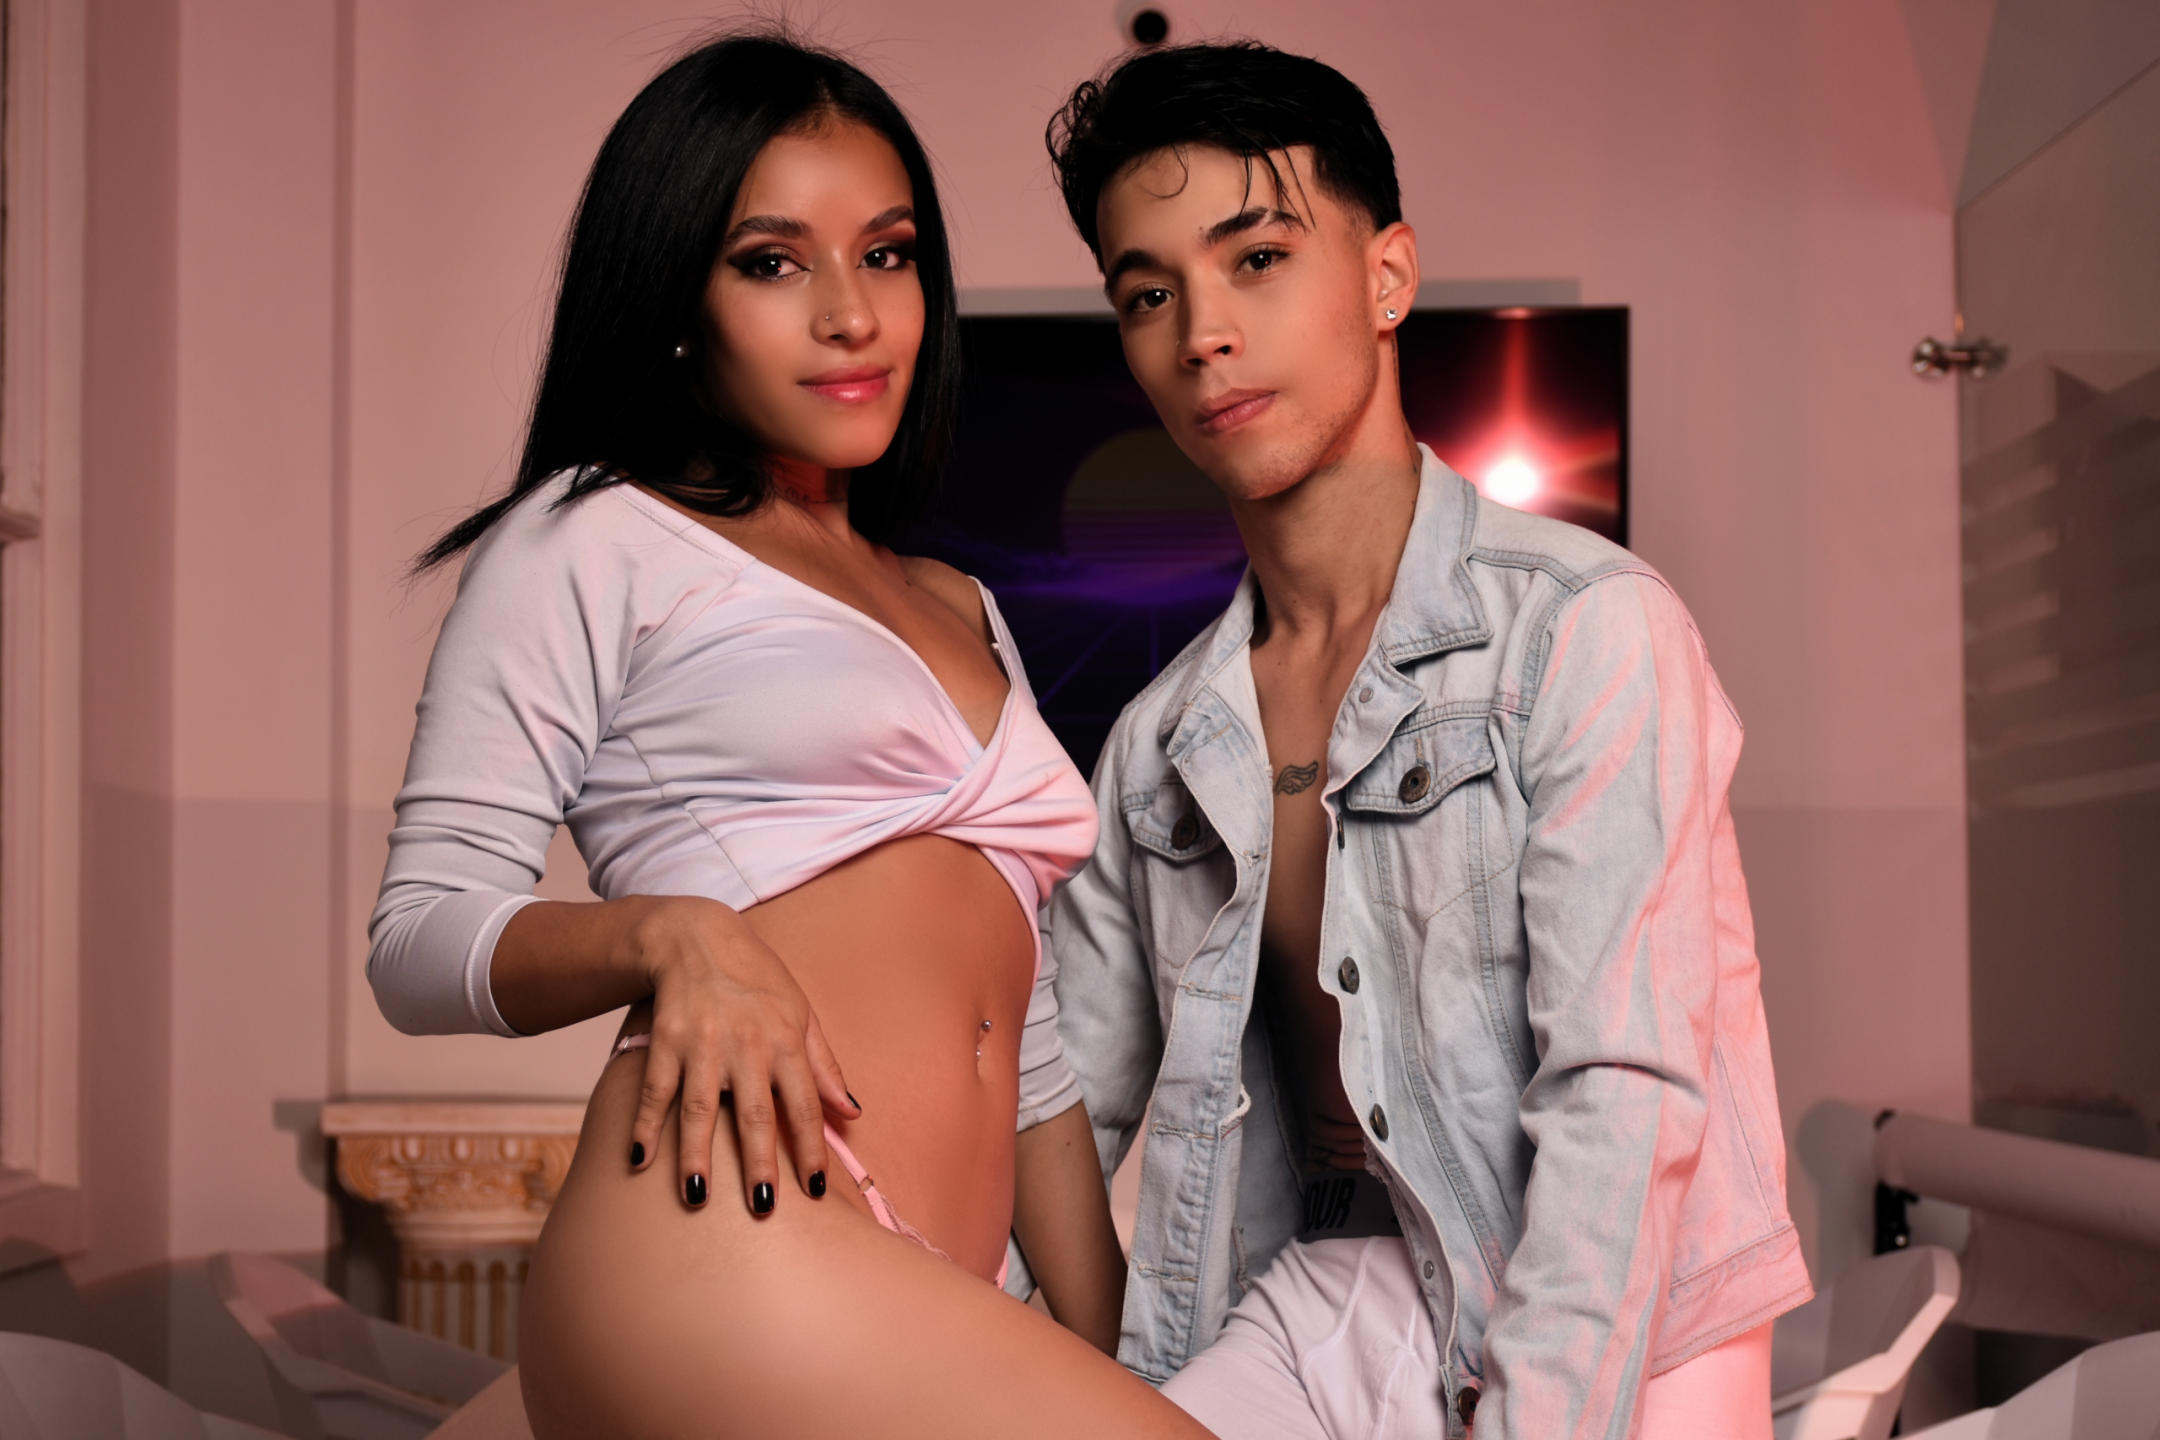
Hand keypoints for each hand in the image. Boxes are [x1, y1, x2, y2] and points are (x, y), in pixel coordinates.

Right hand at [624, 897, 858, 1213]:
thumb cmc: (757, 980)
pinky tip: (639, 1159)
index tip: (816, 1189)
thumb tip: (852, 1112)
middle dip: (759, 1161)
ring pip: (699, 1108)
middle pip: (754, 1113)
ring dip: (696, 1154)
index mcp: (785, 1041)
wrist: (697, 936)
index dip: (812, 1146)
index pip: (804, 1103)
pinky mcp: (665, 1041)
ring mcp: (702, 1044)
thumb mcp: (801, 1013)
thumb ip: (825, 1066)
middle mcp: (746, 1046)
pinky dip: (645, 1124)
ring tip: (696, 1196)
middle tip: (762, 1206)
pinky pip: (655, 1090)